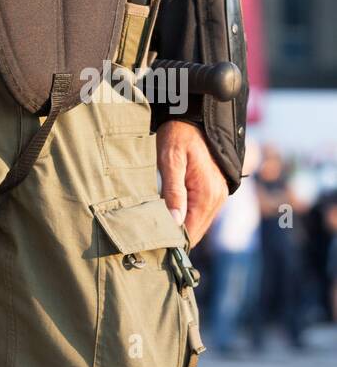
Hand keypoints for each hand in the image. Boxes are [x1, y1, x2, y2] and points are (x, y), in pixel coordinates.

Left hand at [157, 120, 228, 247]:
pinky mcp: (213, 192)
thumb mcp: (171, 161)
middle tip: (149, 244)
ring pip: (197, 224)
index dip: (173, 242)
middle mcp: (217, 198)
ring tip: (155, 234)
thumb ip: (173, 191)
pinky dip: (184, 220)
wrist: (193, 119)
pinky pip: (198, 214)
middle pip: (195, 231)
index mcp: (207, 194)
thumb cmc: (178, 137)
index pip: (191, 231)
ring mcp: (218, 196)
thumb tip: (175, 222)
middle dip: (175, 239)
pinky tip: (167, 220)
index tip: (152, 248)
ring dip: (179, 230)